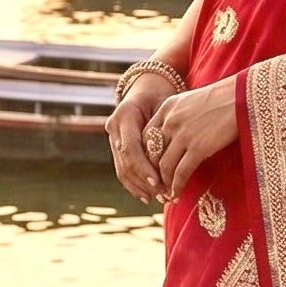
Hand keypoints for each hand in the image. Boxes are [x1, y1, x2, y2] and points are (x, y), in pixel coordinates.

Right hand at [106, 71, 180, 201]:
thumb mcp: (165, 105)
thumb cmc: (162, 95)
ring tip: (158, 199)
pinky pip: (122, 170)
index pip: (130, 148)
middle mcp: (114, 127)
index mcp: (124, 115)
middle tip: (163, 195)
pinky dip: (134, 185)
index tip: (159, 182)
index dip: (143, 168)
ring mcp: (112, 138)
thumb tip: (173, 154)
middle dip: (144, 182)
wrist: (147, 87)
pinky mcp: (116, 147)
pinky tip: (147, 196)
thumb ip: (163, 128)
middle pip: (125, 162)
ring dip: (140, 187)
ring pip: (122, 170)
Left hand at [139, 76, 238, 201]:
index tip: (151, 168)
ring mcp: (183, 135)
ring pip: (164, 166)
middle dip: (152, 173)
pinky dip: (177, 186)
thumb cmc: (224, 98)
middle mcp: (170, 121)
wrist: (243, 96)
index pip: (146, 137)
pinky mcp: (198, 148)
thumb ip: (180, 116)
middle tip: (157, 186)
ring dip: (164, 184)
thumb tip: (177, 136)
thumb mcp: (193, 101)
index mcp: (166, 107)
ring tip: (166, 195)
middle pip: (152, 154)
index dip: (146, 156)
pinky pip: (181, 173)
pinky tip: (177, 194)